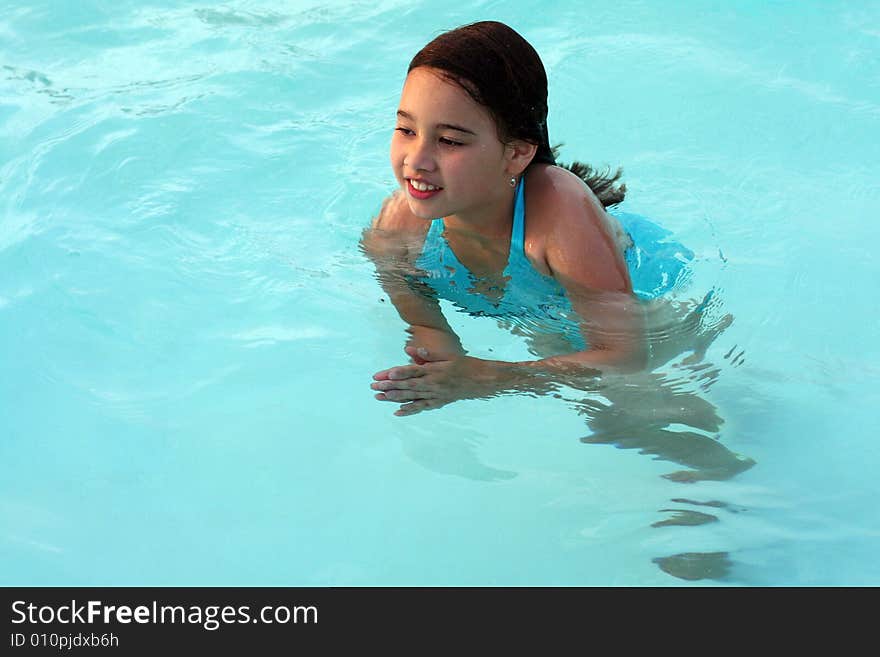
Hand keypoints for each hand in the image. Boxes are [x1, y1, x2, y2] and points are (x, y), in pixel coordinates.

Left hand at [371, 347, 505, 415]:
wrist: (483, 380)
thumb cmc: (466, 365)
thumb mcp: (447, 356)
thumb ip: (428, 355)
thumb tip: (410, 350)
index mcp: (435, 370)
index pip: (412, 371)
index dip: (397, 373)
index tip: (383, 374)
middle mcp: (434, 384)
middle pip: (408, 386)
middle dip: (389, 386)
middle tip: (373, 387)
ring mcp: (436, 395)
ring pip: (412, 397)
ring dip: (394, 398)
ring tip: (379, 397)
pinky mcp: (439, 402)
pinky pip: (422, 407)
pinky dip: (409, 410)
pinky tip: (397, 412)